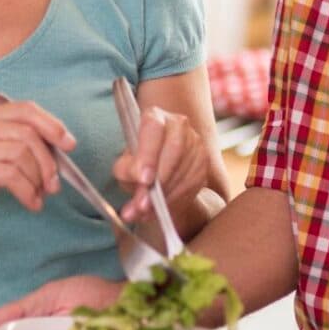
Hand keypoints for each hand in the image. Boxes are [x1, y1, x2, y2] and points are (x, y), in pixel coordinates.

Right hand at [0, 100, 75, 235]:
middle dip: (48, 161)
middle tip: (54, 183)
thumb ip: (24, 145)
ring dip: (38, 179)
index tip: (69, 144)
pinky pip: (11, 176)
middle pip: (27, 133)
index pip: (26, 110)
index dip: (52, 125)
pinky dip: (27, 192)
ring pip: (21, 155)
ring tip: (39, 195)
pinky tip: (30, 203)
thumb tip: (61, 148)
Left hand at [113, 106, 207, 223]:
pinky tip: (162, 209)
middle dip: (158, 181)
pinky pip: (193, 183)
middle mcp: (178, 124)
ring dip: (165, 195)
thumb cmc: (138, 164)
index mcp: (154, 117)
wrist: (158, 168)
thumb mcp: (124, 166)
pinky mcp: (203, 162)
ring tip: (146, 212)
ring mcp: (195, 142)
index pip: (153, 128)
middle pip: (174, 149)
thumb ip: (126, 176)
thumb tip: (134, 203)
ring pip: (184, 169)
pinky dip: (176, 200)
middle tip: (142, 205)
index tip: (143, 179)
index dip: (148, 155)